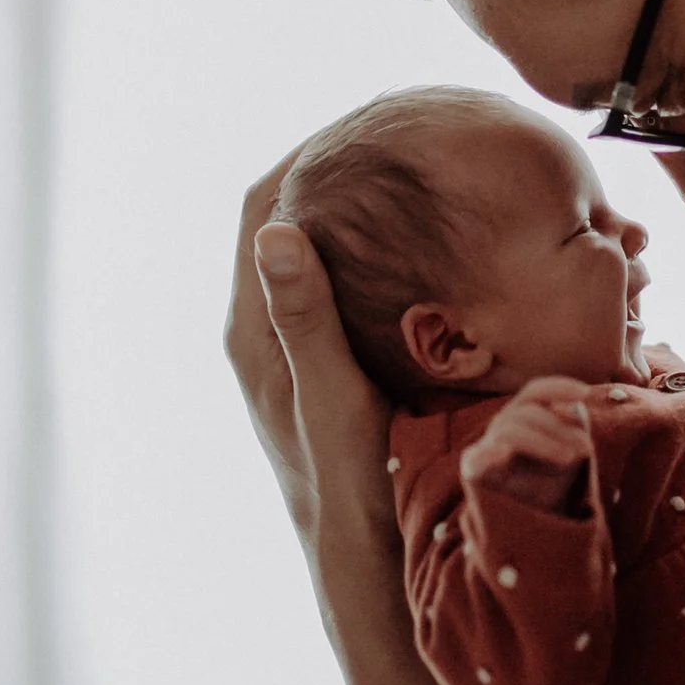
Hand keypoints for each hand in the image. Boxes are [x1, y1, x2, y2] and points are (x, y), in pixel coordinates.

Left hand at [225, 148, 399, 549]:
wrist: (368, 567)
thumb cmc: (355, 491)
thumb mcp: (335, 401)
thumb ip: (306, 318)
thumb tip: (275, 227)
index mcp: (253, 331)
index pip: (260, 208)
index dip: (301, 152)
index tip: (359, 118)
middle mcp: (266, 332)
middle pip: (288, 216)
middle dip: (334, 167)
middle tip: (395, 126)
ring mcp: (299, 347)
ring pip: (321, 249)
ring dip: (358, 205)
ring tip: (414, 164)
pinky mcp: (332, 364)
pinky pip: (348, 281)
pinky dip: (379, 247)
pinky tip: (430, 238)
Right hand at [460, 377, 594, 516]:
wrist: (534, 528)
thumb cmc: (551, 487)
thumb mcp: (570, 456)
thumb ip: (572, 429)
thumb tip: (573, 409)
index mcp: (523, 418)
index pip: (535, 392)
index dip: (558, 387)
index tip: (586, 394)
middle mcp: (502, 428)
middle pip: (526, 411)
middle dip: (558, 428)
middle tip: (585, 450)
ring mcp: (486, 448)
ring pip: (509, 430)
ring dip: (543, 442)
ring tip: (569, 460)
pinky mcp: (473, 471)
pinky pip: (476, 457)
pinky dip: (490, 453)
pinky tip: (505, 453)